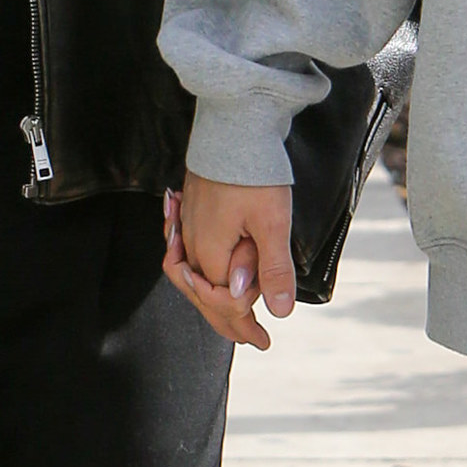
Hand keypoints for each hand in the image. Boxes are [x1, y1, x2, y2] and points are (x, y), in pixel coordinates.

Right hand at [163, 172, 295, 350]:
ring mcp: (187, 225)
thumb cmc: (252, 174)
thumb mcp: (272, 224)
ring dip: (214, 298)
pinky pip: (190, 251)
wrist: (234, 126)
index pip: (222, 302)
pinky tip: (209, 274)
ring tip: (232, 315)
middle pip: (203, 293)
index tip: (262, 339)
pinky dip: (203, 272)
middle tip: (252, 340)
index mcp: (208, 252)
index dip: (242, 323)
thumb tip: (279, 311)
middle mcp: (190, 243)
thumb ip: (273, 269)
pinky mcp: (191, 209)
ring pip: (195, 274)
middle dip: (227, 321)